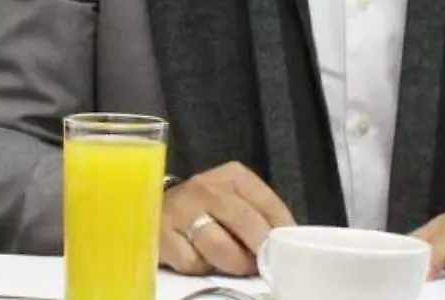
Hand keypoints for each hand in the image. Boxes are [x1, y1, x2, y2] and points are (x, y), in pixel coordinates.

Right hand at [158, 162, 295, 276]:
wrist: (157, 205)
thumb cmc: (208, 209)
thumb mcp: (237, 202)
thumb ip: (260, 217)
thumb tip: (286, 243)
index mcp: (232, 176)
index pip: (266, 203)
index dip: (281, 230)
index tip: (287, 250)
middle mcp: (205, 187)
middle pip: (244, 221)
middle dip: (259, 249)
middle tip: (264, 265)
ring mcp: (180, 208)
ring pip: (219, 246)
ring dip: (232, 263)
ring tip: (233, 265)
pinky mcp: (161, 233)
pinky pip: (191, 261)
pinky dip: (200, 267)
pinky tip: (201, 259)